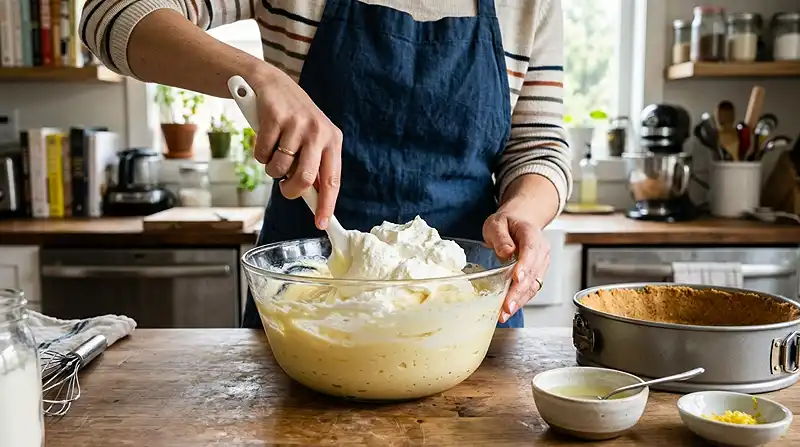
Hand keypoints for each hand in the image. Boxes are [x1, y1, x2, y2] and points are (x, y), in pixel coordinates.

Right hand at [248, 67, 342, 229]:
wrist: (271, 83)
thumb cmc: (293, 119)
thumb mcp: (313, 139)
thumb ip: (315, 165)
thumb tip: (315, 201)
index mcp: (333, 140)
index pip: (332, 181)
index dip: (326, 205)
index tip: (322, 224)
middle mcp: (319, 132)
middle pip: (305, 179)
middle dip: (290, 190)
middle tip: (284, 187)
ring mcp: (297, 124)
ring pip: (280, 169)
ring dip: (271, 168)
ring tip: (274, 152)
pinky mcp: (275, 118)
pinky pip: (262, 154)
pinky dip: (259, 153)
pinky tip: (264, 139)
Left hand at [483, 198, 550, 322]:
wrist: (520, 222)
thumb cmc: (507, 223)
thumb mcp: (497, 223)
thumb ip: (501, 237)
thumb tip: (507, 251)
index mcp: (531, 235)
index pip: (531, 251)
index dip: (525, 266)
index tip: (517, 279)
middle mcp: (541, 251)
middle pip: (532, 273)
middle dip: (519, 292)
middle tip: (506, 307)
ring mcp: (541, 264)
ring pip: (533, 285)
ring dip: (519, 301)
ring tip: (504, 314)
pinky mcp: (536, 275)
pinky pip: (530, 290)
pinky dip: (520, 301)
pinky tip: (508, 311)